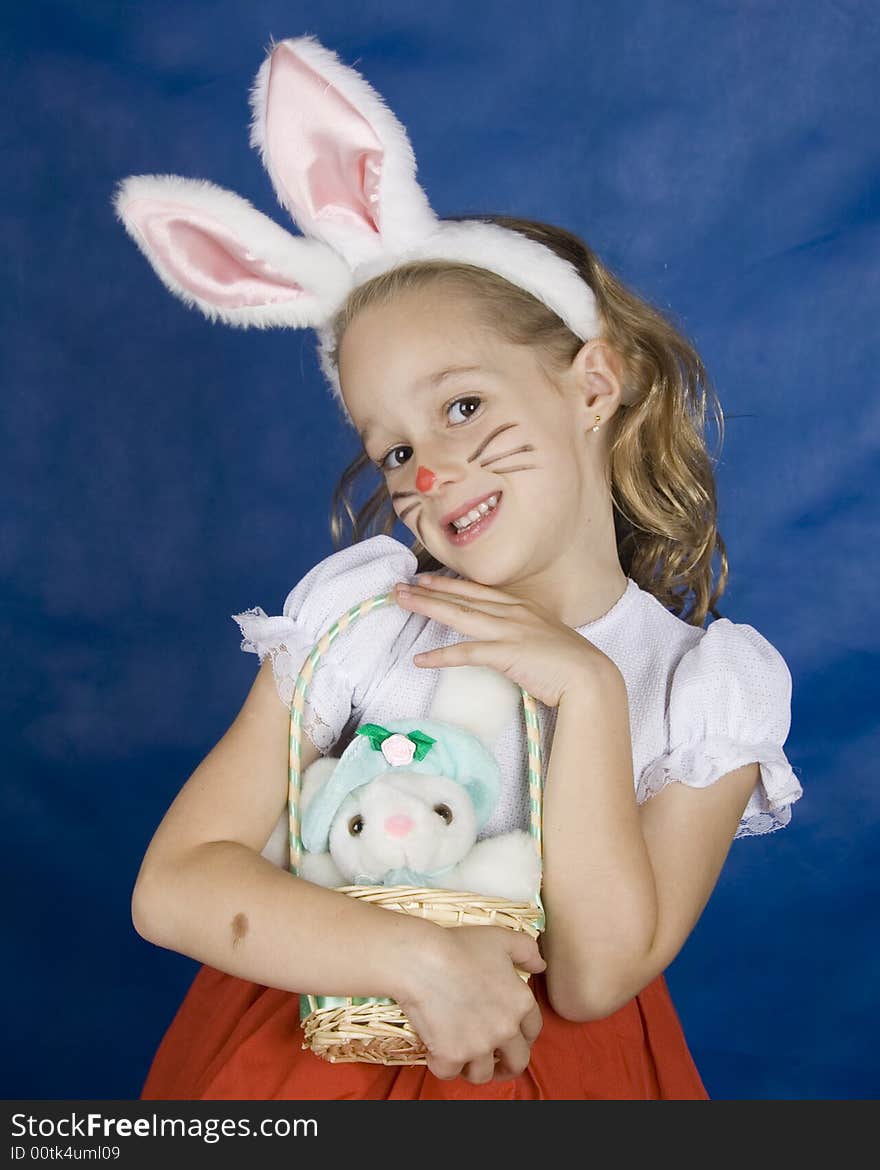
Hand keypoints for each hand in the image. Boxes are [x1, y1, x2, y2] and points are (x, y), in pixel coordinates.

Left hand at [394, 575, 616, 707]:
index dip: (450, 584)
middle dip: (429, 590)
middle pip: (463, 597)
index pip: (479, 591)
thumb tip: (512, 640)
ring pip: (459, 614)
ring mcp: (509, 631)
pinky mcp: (506, 653)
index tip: (426, 578)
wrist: (591, 678)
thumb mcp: (547, 638)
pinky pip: (466, 653)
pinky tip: (420, 659)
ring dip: (428, 607)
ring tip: (401, 602)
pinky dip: (441, 656)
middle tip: (401, 586)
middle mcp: (513, 612)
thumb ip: (527, 633)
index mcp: (523, 607)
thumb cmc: (573, 664)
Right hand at [395, 924, 545, 1083]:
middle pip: (517, 1062)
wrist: (421, 959)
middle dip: (507, 1064)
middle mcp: (505, 1029)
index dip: (523, 1035)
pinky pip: (450, 1073)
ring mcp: (479, 1046)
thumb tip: (540, 965)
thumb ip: (527, 950)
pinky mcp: (452, 1056)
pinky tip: (436, 1052)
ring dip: (474, 1068)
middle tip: (494, 1061)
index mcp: (520, 1003)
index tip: (512, 1036)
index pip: (533, 1030)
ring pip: (483, 1074)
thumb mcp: (500, 938)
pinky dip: (443, 1065)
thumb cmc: (459, 945)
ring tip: (463, 1057)